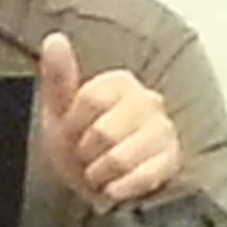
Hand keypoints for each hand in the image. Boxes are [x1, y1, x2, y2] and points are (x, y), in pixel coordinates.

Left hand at [36, 31, 179, 207]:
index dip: (73, 125)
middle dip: (86, 152)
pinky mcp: (172, 161)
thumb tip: (54, 39)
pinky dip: (120, 188)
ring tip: (100, 170)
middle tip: (86, 155)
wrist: (98, 179)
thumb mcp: (60, 110)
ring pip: (121, 158)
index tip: (71, 134)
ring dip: (100, 173)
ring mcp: (163, 132)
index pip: (90, 99)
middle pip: (104, 132)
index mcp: (120, 83)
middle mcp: (148, 101)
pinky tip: (115, 185)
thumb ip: (58, 75)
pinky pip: (142, 178)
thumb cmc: (79, 140)